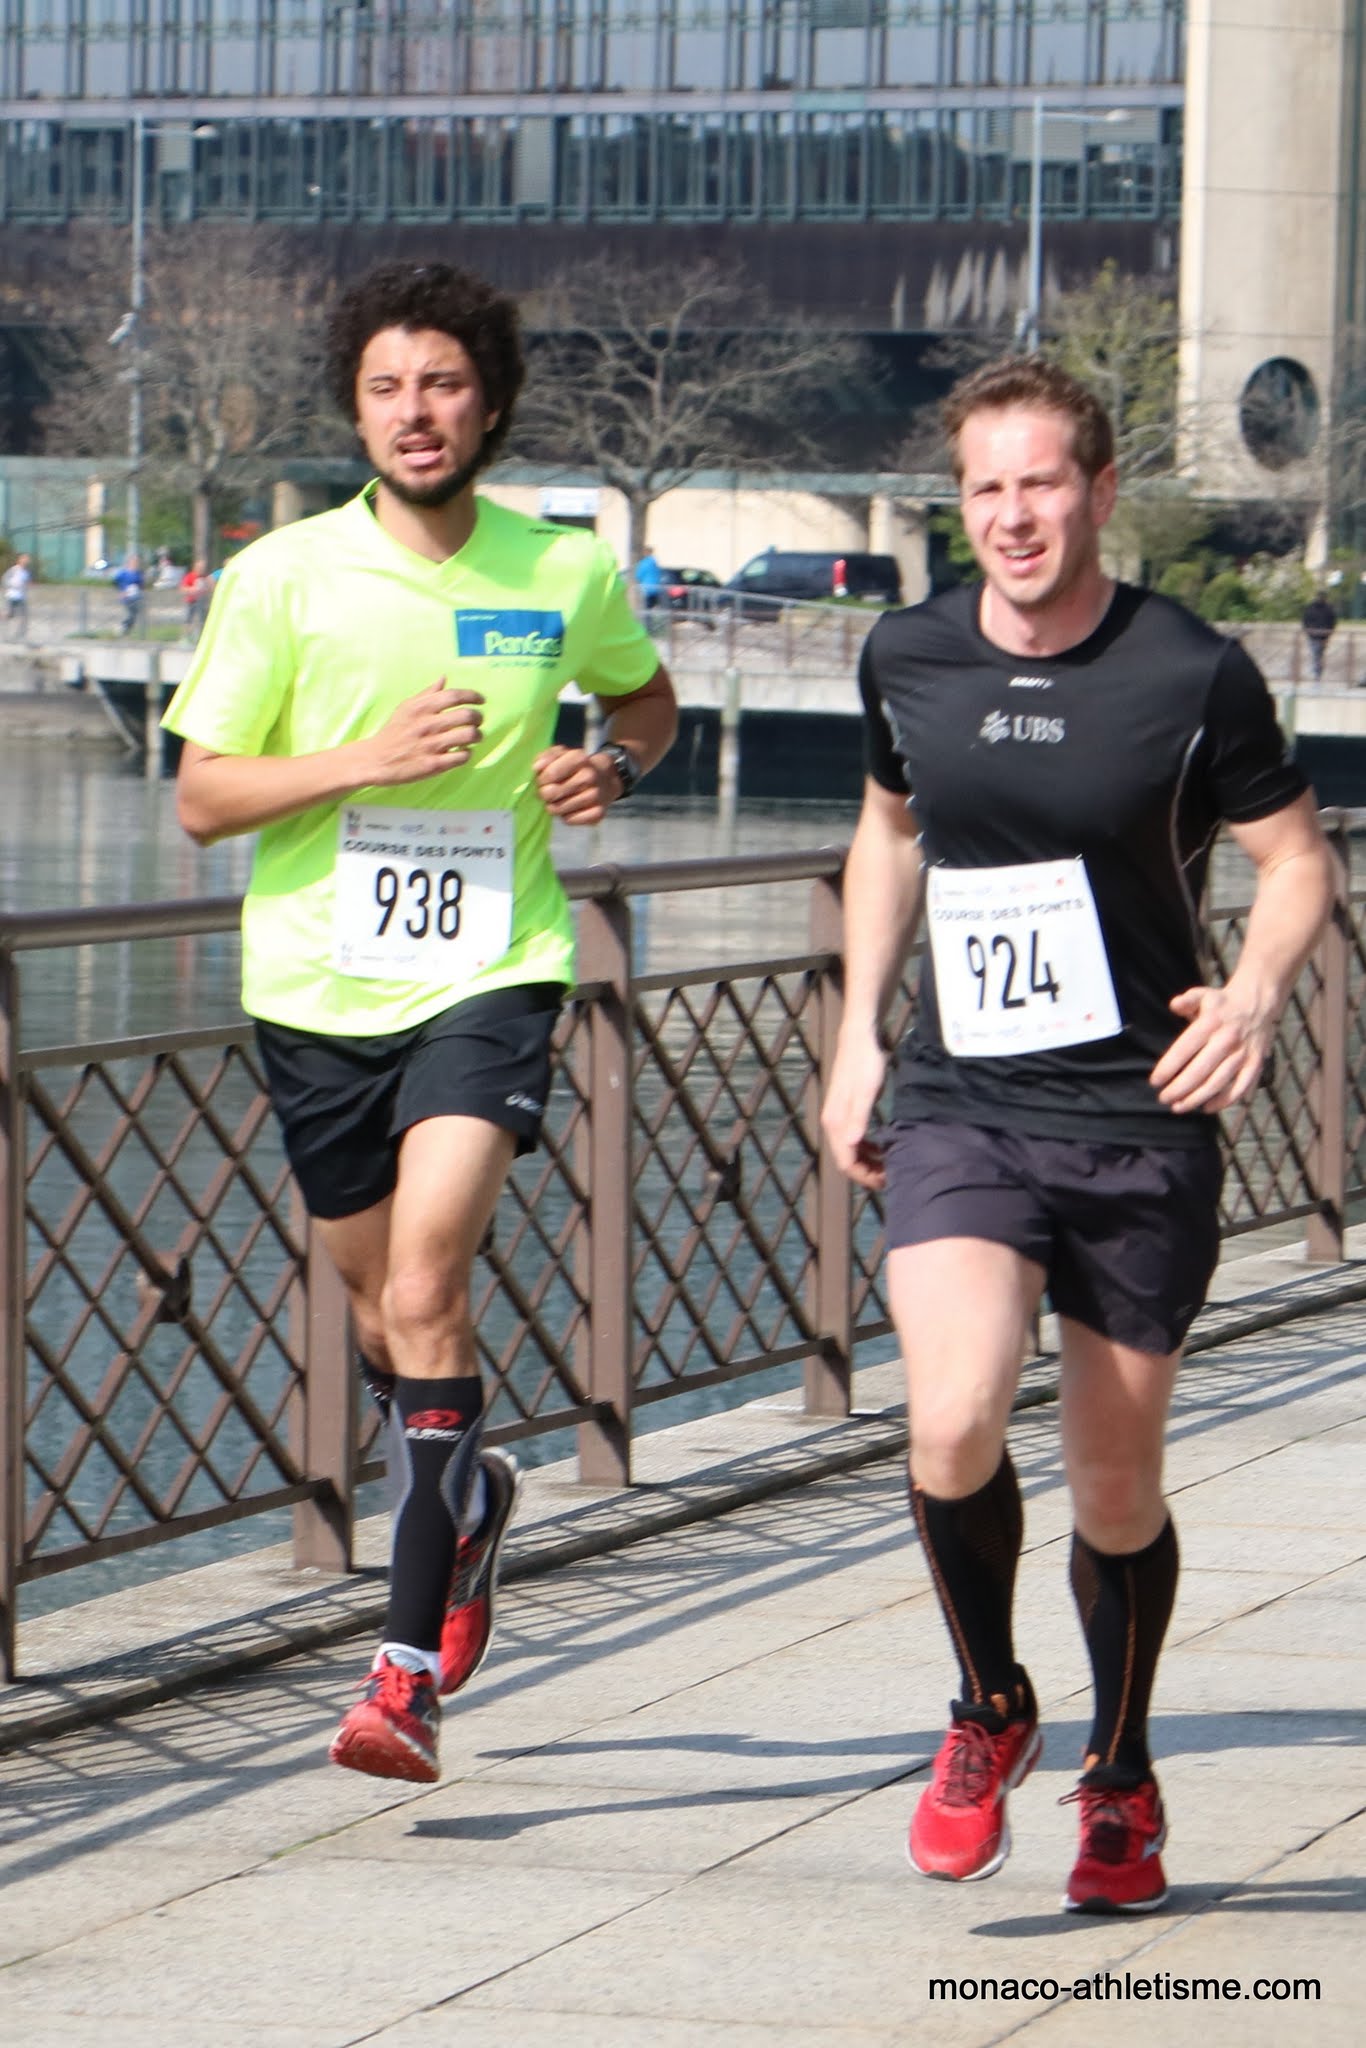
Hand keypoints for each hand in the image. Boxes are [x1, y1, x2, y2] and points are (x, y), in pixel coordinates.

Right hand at [359, 682, 482, 785]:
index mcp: (421, 708)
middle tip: (478, 721)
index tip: (481, 700)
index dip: (473, 696)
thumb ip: (427, 694)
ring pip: (468, 736)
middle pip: (466, 715)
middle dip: (478, 717)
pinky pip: (462, 757)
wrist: (376, 760)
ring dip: (477, 735)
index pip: (454, 695)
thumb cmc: (394, 732)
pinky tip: (463, 751)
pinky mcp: (433, 765)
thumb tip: (444, 678)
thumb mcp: (406, 708)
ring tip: (475, 736)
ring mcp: (431, 746)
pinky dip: (468, 753)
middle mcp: (427, 725)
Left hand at [534, 745, 617, 825]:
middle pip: (551, 793)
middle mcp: (589, 777)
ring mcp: (595, 796)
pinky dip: (566, 816)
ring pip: (557, 809)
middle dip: (544, 794)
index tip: (543, 780)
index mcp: (579, 758)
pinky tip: (570, 808)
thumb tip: (537, 768)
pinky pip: (569, 820)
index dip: (541, 780)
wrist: (605, 779)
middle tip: (548, 791)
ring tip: (559, 799)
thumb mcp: (561, 754)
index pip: (550, 774)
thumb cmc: (576, 767)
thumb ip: (546, 757)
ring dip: (553, 806)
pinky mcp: (598, 814)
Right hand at [820, 1035, 889, 1189]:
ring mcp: (837, 1117)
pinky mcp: (844, 1111)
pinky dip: (866, 1147)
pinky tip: (881, 1145)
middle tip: (891, 1175)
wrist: (858, 1038)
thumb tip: (853, 1144)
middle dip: (867, 1171)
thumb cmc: (865, 1063)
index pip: (846, 1162)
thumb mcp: (867, 1090)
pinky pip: (853, 1138)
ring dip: (867, 1160)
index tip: (886, 1180)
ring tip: (889, 1163)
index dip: (864, 1176)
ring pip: (850, 1150)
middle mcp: (832, 1123)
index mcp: (836, 1122)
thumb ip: (859, 1118)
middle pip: (846, 1159)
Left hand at [1149, 984, 1273, 1113]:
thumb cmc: (1222, 1003)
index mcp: (1211, 1023)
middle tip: (1163, 1098)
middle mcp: (1227, 1039)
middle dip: (1179, 1088)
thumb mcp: (1202, 995)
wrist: (1258, 1002)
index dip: (1168, 1067)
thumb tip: (1174, 1005)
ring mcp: (1243, 1053)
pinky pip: (1241, 1087)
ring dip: (1197, 1098)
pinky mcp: (1256, 1063)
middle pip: (1200, 1070)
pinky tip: (1208, 1108)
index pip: (1185, 1049)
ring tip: (1178, 1107)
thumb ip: (1186, 1000)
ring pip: (1218, 1082)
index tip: (1155, 1081)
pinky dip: (1225, 1101)